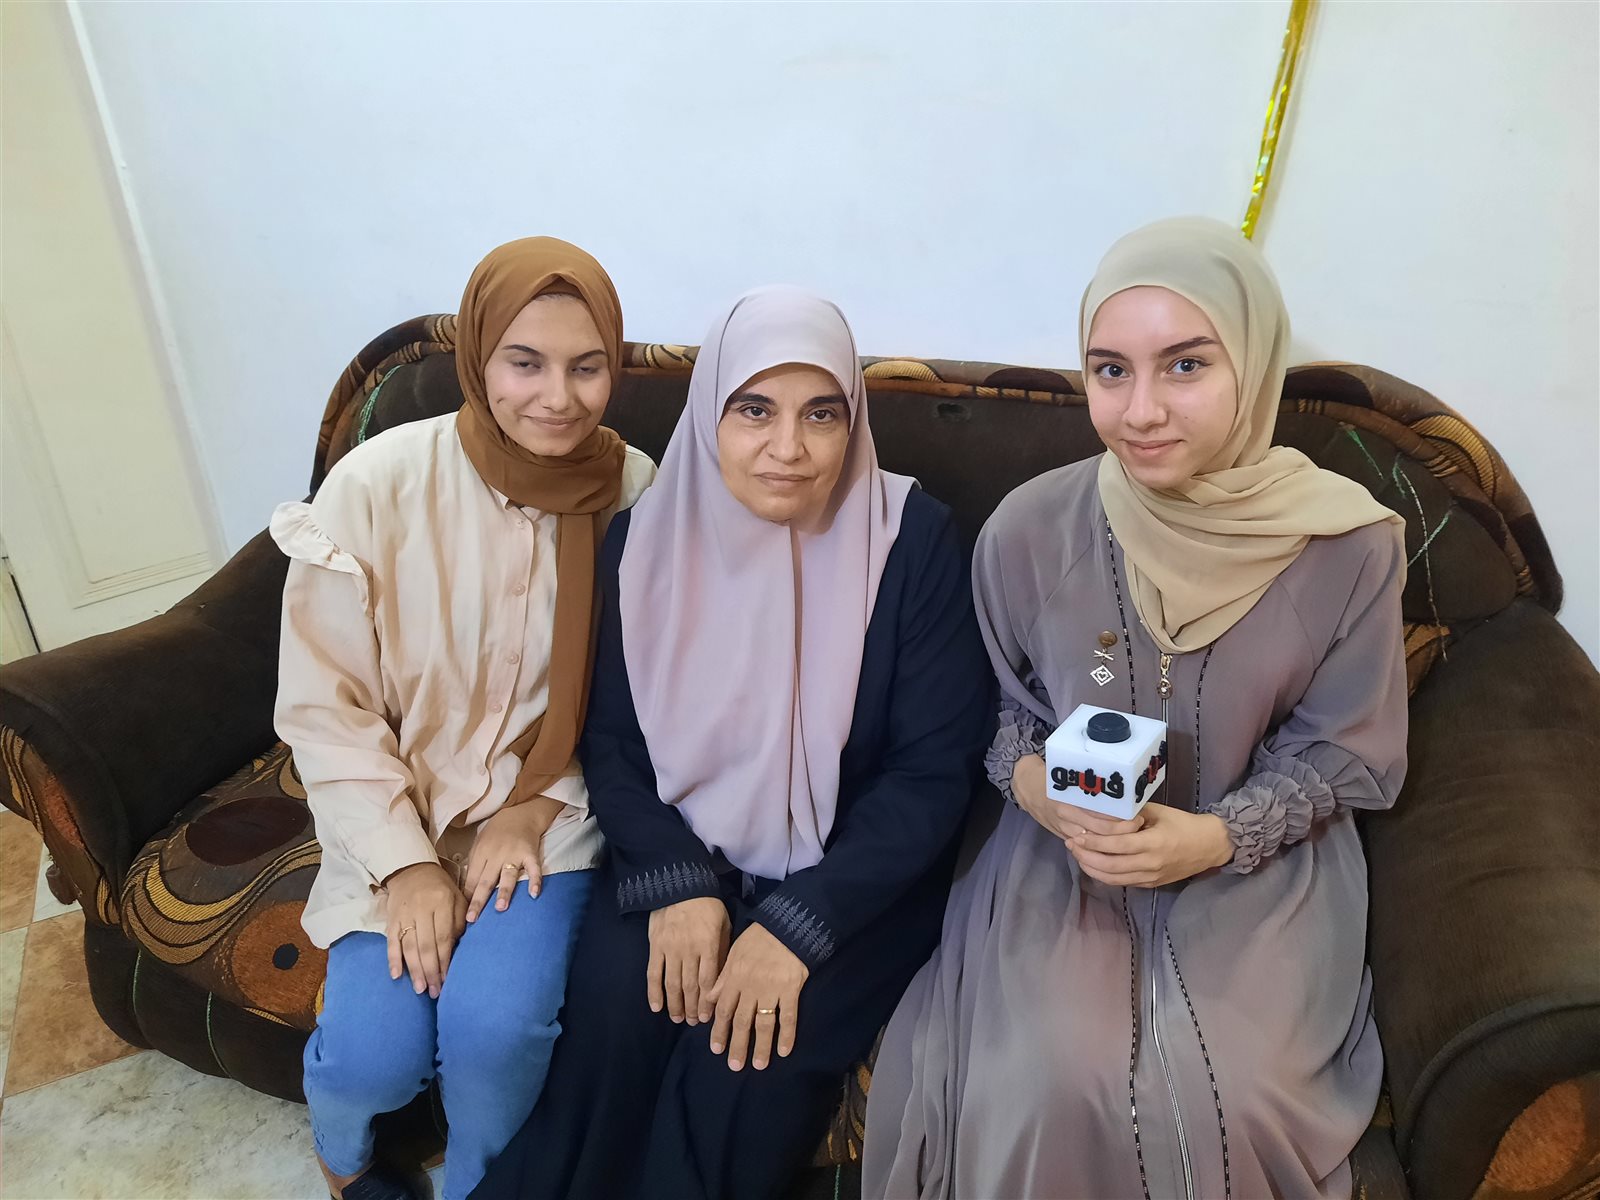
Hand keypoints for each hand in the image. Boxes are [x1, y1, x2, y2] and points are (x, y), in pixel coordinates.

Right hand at [383, 861, 465, 997]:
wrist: (411, 868)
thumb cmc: (439, 887)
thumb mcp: (457, 897)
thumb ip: (459, 921)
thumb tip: (457, 949)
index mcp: (442, 902)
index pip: (444, 937)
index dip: (445, 960)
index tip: (448, 980)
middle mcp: (422, 909)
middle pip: (426, 945)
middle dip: (431, 971)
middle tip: (435, 992)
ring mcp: (404, 915)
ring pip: (409, 946)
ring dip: (415, 970)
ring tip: (420, 989)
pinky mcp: (391, 919)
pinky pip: (391, 941)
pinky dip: (392, 959)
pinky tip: (397, 975)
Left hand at [464, 796, 563, 922]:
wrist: (520, 813)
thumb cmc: (497, 832)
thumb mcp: (479, 844)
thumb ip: (475, 864)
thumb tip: (467, 889)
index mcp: (481, 853)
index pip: (472, 878)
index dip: (467, 897)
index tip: (463, 915)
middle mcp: (496, 854)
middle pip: (486, 880)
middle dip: (479, 901)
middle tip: (472, 919)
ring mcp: (514, 854)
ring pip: (508, 876)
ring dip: (504, 892)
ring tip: (500, 908)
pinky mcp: (530, 853)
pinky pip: (534, 868)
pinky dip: (535, 880)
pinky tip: (534, 893)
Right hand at [647, 896, 730, 1025]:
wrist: (680, 885)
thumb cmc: (707, 905)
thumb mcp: (723, 924)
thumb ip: (722, 950)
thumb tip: (723, 977)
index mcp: (708, 945)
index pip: (707, 981)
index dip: (707, 1002)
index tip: (708, 1018)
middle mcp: (688, 951)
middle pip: (690, 986)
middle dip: (693, 1008)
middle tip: (695, 1023)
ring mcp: (670, 950)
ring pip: (672, 984)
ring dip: (675, 1004)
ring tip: (679, 1019)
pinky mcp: (655, 947)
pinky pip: (653, 973)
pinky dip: (654, 992)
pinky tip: (657, 1007)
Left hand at [708, 922, 808, 1071]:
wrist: (787, 926)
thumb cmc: (759, 937)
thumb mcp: (733, 952)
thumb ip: (722, 977)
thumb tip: (710, 999)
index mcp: (735, 978)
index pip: (724, 1009)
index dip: (719, 1030)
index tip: (716, 1049)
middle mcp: (751, 987)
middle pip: (742, 1021)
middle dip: (737, 1045)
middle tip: (734, 1066)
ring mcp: (772, 990)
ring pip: (764, 1024)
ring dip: (761, 1047)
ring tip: (758, 1065)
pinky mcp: (791, 990)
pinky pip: (789, 1017)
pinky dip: (787, 1035)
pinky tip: (784, 1051)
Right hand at [1012, 754, 1144, 841]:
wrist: (1027, 789)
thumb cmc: (1052, 778)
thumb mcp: (1070, 777)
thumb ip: (1091, 786)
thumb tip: (1121, 788)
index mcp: (1071, 801)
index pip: (1101, 816)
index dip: (1122, 819)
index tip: (1137, 815)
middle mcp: (1067, 818)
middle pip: (1101, 832)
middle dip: (1122, 831)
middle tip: (1138, 825)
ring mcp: (1065, 830)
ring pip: (1094, 843)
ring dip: (1113, 842)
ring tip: (1130, 836)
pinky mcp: (1064, 838)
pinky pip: (1085, 847)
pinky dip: (1100, 848)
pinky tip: (1113, 846)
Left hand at [1067, 802, 1232, 887]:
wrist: (1209, 846)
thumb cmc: (1183, 824)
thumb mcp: (1157, 812)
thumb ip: (1131, 814)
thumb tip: (1103, 812)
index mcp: (1153, 843)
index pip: (1116, 846)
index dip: (1093, 843)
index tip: (1077, 835)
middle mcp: (1150, 864)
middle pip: (1110, 866)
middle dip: (1086, 856)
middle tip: (1071, 845)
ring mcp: (1151, 877)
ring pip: (1113, 879)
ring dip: (1092, 868)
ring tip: (1078, 856)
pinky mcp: (1151, 885)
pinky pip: (1123, 882)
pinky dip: (1105, 876)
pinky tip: (1094, 866)